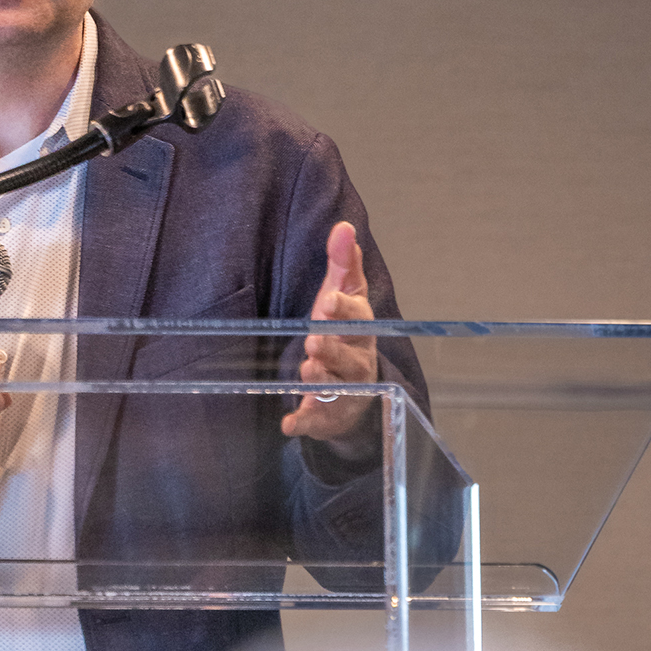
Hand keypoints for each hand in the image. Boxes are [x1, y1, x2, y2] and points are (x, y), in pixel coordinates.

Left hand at [281, 221, 379, 441]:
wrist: (352, 384)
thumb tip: (344, 227)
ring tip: (307, 370)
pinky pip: (318, 419)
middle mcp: (358, 360)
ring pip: (338, 387)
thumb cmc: (343, 330)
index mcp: (360, 329)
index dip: (344, 309)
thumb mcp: (342, 295)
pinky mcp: (329, 414)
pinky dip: (305, 422)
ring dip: (322, 380)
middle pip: (350, 356)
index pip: (357, 317)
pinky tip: (289, 423)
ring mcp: (346, 390)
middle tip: (314, 340)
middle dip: (334, 348)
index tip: (329, 299)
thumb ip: (343, 263)